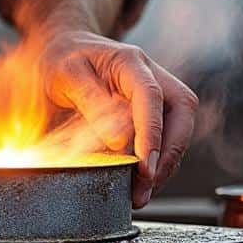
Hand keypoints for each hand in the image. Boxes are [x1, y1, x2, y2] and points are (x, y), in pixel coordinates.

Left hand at [37, 30, 197, 205]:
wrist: (61, 50)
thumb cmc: (62, 60)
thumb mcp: (66, 75)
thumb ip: (91, 102)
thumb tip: (120, 139)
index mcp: (130, 62)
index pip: (151, 96)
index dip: (152, 134)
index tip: (146, 167)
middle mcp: (151, 75)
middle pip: (181, 113)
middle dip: (170, 154)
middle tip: (147, 185)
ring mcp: (155, 93)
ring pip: (178, 128)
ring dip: (165, 163)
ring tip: (141, 193)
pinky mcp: (151, 112)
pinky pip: (165, 137)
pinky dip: (157, 161)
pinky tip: (140, 182)